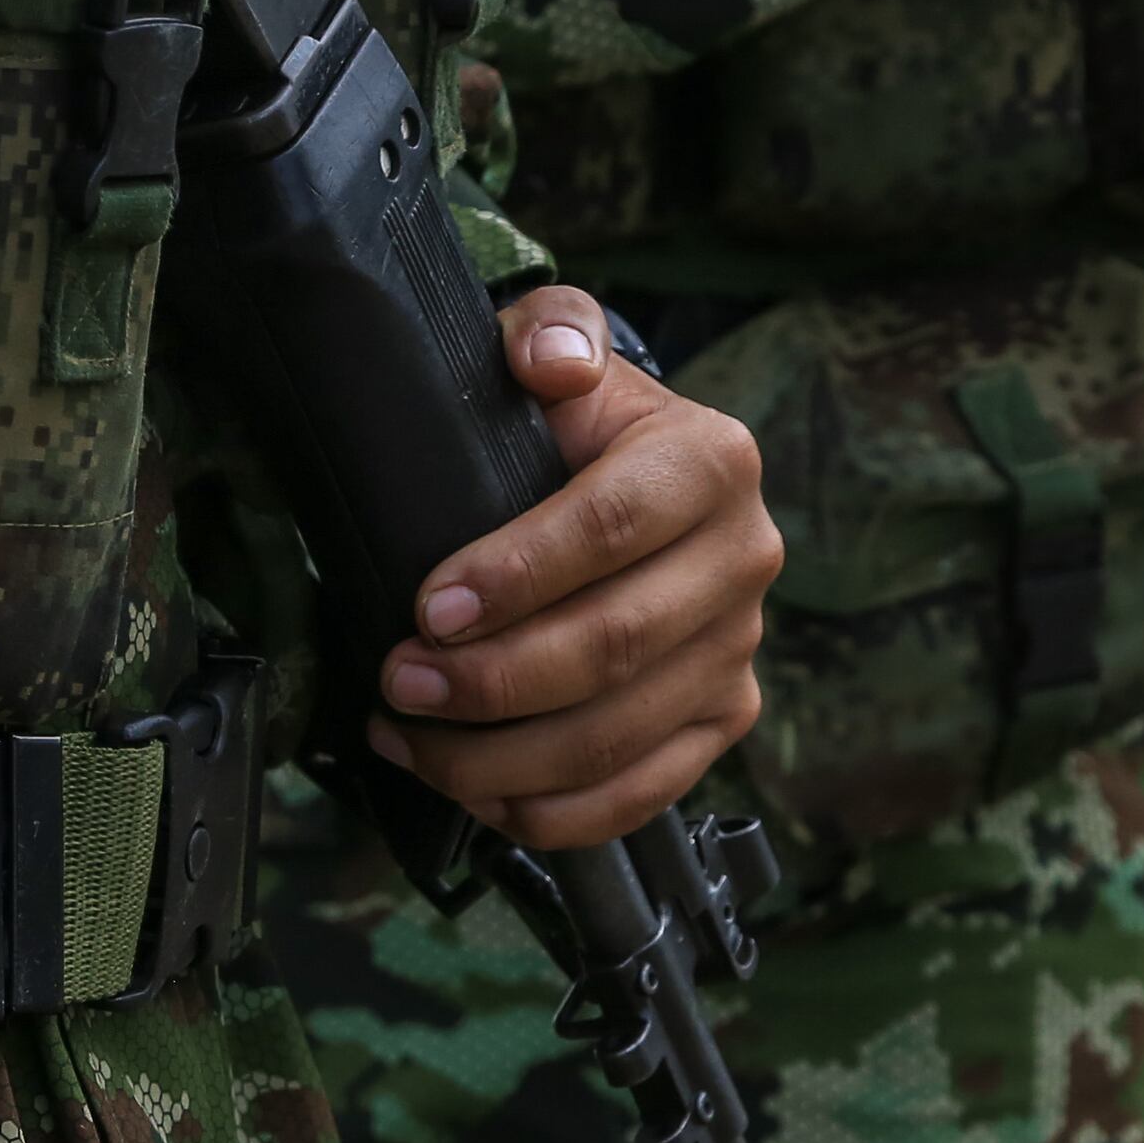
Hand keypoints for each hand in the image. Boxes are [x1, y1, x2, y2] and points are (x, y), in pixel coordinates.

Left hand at [361, 289, 781, 846]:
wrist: (631, 481)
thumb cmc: (570, 421)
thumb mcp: (556, 345)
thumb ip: (550, 330)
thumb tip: (547, 360)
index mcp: (711, 461)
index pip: (614, 528)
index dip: (516, 575)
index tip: (428, 607)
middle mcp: (745, 559)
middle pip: (615, 646)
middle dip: (490, 681)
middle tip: (398, 681)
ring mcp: (738, 651)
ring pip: (615, 738)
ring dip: (495, 757)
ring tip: (405, 735)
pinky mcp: (721, 721)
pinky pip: (635, 797)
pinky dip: (543, 812)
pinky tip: (466, 788)